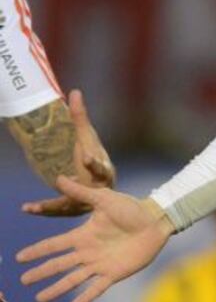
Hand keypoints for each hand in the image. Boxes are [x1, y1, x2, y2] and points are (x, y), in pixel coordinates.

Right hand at [17, 177, 172, 301]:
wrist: (156, 219)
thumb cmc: (131, 208)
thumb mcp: (104, 198)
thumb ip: (81, 192)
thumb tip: (59, 178)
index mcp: (83, 235)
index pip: (55, 245)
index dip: (37, 251)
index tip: (20, 257)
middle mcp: (88, 252)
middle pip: (59, 264)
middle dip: (41, 272)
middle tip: (24, 280)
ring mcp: (100, 264)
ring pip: (73, 279)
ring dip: (57, 289)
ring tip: (40, 299)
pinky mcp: (114, 273)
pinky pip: (97, 288)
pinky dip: (85, 297)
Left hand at [23, 90, 115, 216]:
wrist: (99, 184)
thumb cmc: (92, 155)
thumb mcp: (87, 137)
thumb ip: (80, 117)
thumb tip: (75, 91)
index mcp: (103, 169)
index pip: (101, 166)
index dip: (95, 163)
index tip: (87, 158)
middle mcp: (97, 187)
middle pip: (88, 190)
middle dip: (76, 188)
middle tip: (62, 182)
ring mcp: (86, 200)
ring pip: (69, 204)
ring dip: (52, 205)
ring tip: (34, 206)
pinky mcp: (73, 208)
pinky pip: (57, 210)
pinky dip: (44, 209)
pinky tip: (27, 207)